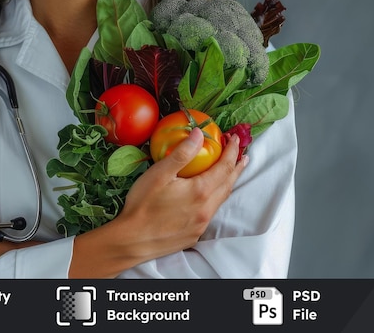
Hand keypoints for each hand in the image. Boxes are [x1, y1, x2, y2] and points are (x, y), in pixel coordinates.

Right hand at [117, 128, 247, 259]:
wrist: (132, 240)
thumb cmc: (143, 204)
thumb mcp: (160, 174)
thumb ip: (182, 153)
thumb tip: (199, 134)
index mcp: (200, 191)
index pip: (224, 167)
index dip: (231, 152)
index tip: (234, 139)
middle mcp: (206, 209)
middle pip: (228, 184)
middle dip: (236, 166)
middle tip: (241, 153)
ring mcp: (202, 224)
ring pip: (221, 199)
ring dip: (228, 182)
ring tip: (231, 170)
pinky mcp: (195, 233)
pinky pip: (212, 211)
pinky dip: (217, 197)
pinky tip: (210, 194)